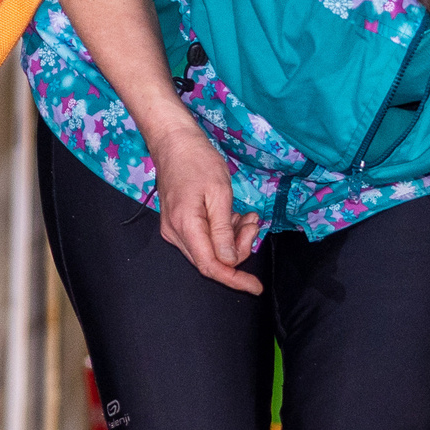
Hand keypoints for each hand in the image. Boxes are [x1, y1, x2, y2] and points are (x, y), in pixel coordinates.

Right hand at [150, 123, 262, 293]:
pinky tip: (233, 215)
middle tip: (253, 224)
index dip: (235, 280)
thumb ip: (223, 231)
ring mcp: (174, 229)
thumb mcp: (219, 193)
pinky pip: (205, 238)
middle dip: (239, 249)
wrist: (174, 142)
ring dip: (233, 239)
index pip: (210, 266)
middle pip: (212, 260)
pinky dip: (224, 232)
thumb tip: (228, 261)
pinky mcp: (179, 224)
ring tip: (246, 216)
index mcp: (185, 226)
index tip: (256, 287)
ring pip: (210, 250)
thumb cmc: (198, 161)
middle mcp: (175, 233)